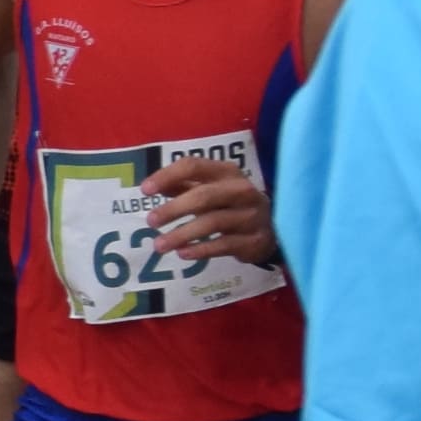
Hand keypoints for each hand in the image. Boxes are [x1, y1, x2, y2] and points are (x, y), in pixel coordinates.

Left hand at [144, 147, 277, 271]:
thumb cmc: (233, 203)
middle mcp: (240, 190)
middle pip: (203, 196)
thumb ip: (183, 185)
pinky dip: (201, 250)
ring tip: (159, 245)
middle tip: (151, 221)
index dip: (167, 176)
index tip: (145, 190)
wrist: (274, 227)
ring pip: (212, 223)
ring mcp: (249, 215)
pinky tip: (183, 254)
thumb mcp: (211, 188)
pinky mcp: (253, 240)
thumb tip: (152, 186)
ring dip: (182, 234)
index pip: (194, 166)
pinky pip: (223, 245)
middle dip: (174, 209)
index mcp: (226, 172)